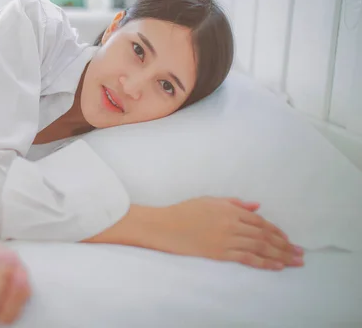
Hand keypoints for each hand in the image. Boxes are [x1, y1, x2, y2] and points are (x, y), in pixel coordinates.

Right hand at [154, 196, 303, 269]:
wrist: (166, 226)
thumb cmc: (185, 211)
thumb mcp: (211, 201)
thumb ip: (235, 203)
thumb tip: (257, 207)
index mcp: (230, 210)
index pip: (260, 222)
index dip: (277, 231)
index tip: (288, 239)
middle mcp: (232, 224)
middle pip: (265, 235)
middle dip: (285, 245)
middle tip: (300, 253)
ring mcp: (227, 239)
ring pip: (260, 247)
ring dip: (280, 255)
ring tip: (294, 261)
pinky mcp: (220, 253)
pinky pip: (247, 258)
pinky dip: (264, 262)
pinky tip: (276, 266)